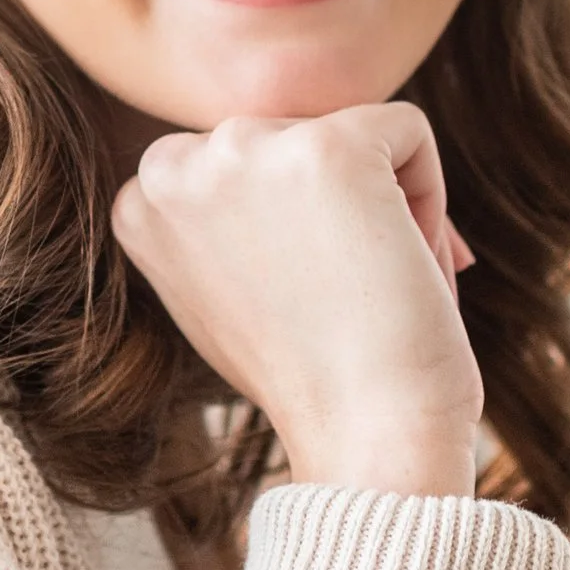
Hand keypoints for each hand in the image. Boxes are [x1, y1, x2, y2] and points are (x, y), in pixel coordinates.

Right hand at [111, 105, 481, 498]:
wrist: (362, 439)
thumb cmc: (311, 379)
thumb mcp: (226, 290)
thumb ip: (223, 220)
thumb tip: (276, 168)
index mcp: (139, 202)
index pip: (247, 159)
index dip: (295, 226)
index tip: (307, 296)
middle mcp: (173, 165)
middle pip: (296, 134)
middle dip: (341, 210)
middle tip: (352, 297)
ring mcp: (246, 150)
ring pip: (351, 132)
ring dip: (385, 202)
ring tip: (377, 287)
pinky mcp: (330, 147)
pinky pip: (409, 131)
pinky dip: (431, 196)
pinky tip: (413, 266)